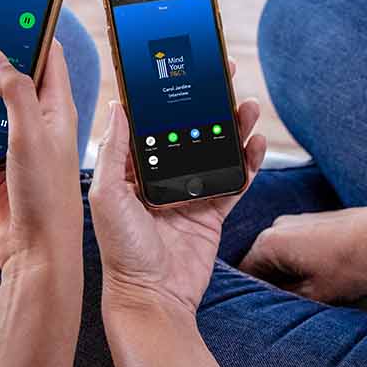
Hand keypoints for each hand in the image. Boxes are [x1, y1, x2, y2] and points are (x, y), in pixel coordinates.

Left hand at [88, 64, 267, 320]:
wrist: (152, 297)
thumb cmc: (121, 252)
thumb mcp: (108, 195)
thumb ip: (114, 152)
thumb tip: (117, 106)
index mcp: (132, 170)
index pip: (152, 121)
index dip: (168, 95)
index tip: (183, 68)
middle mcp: (160, 178)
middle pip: (189, 130)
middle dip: (209, 103)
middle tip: (226, 75)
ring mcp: (189, 194)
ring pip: (216, 150)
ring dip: (234, 127)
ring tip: (248, 106)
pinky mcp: (212, 213)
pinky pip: (235, 180)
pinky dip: (249, 161)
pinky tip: (258, 143)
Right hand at [239, 203, 366, 303]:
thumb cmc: (353, 262)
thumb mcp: (315, 293)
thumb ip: (284, 299)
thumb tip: (268, 304)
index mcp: (268, 243)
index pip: (245, 276)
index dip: (253, 297)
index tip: (264, 313)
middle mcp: (276, 227)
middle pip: (262, 266)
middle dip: (274, 286)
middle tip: (290, 307)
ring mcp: (295, 222)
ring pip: (281, 257)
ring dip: (291, 276)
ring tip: (311, 293)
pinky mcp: (313, 222)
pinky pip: (296, 248)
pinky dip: (303, 264)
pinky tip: (322, 276)